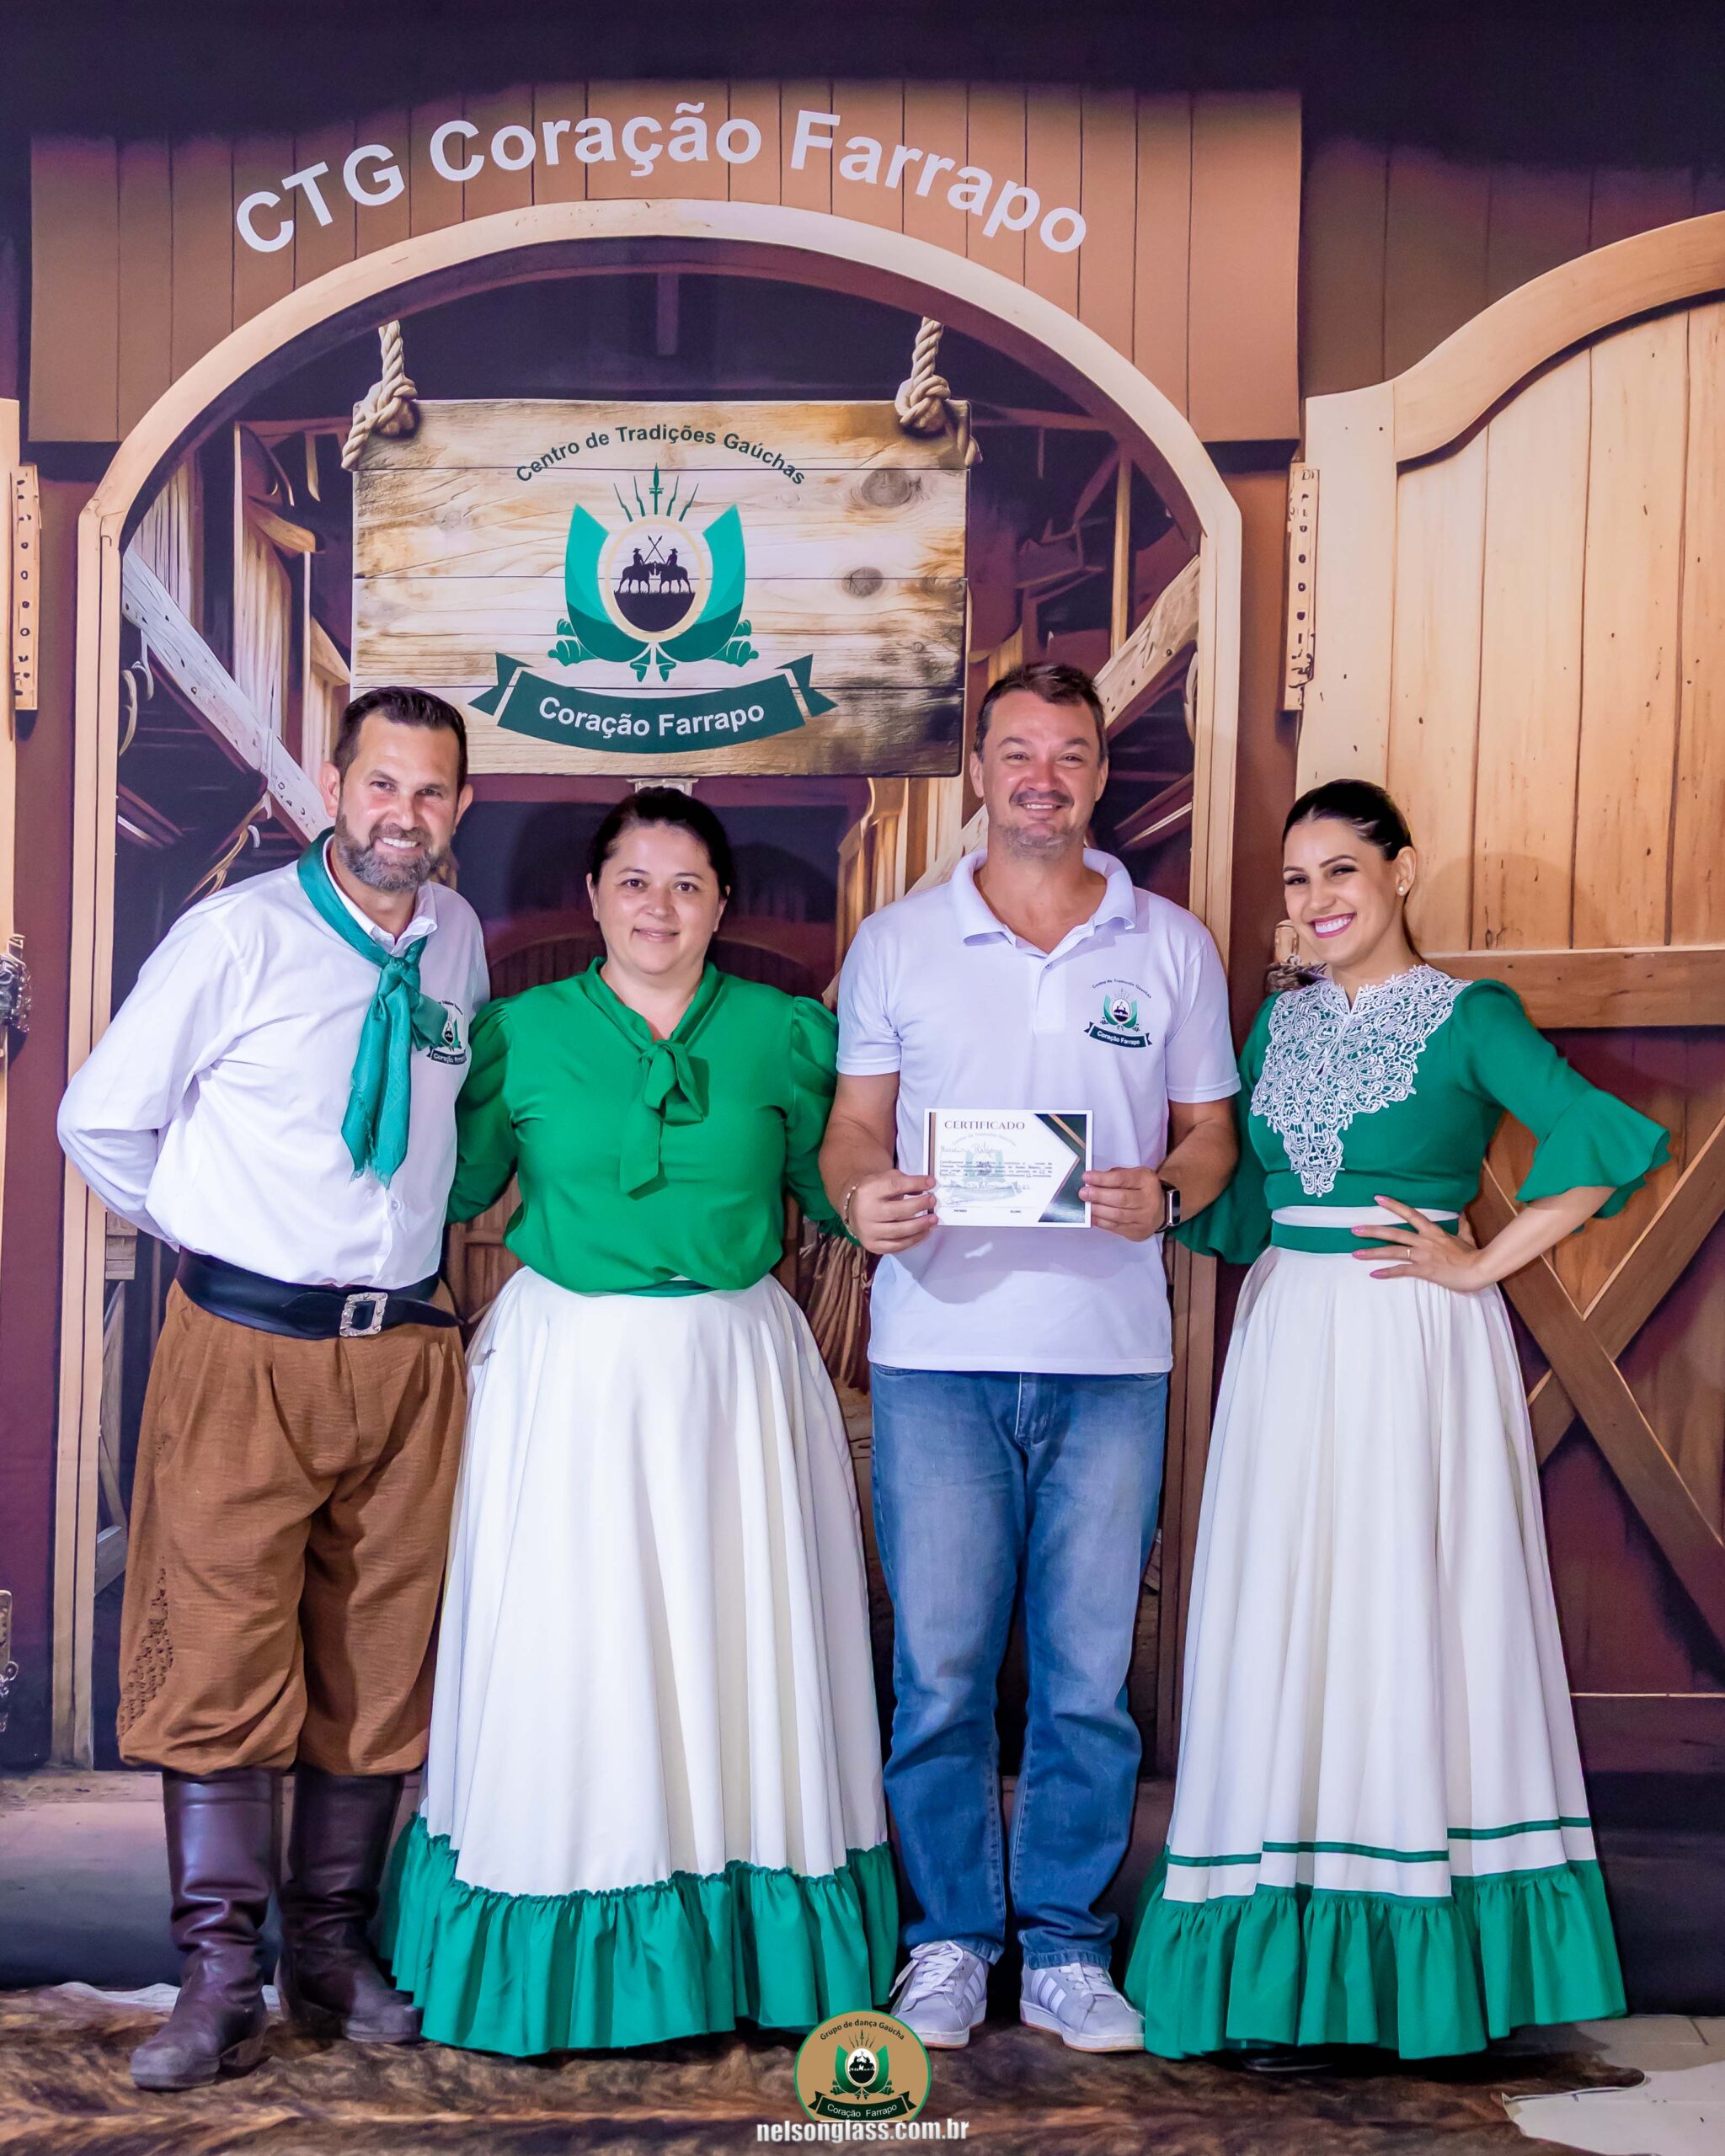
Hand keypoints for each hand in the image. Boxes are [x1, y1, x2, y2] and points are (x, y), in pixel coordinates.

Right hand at [848, 1169, 937, 1254]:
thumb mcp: (884, 1179)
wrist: (852, 1210)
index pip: (895, 1186)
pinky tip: (924, 1232)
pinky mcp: (873, 1245)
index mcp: (868, 1191)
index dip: (915, 1183)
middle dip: (919, 1205)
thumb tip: (926, 1187)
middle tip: (933, 1201)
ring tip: (933, 1220)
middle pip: (898, 1211)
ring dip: (920, 1226)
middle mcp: (866, 1212)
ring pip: (899, 1231)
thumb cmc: (874, 1193)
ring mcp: (869, 1231)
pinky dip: (914, 1240)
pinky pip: (897, 1246)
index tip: (931, 1182)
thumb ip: (903, 1181)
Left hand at [1081, 1166, 1167, 1241]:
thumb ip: (1116, 1176)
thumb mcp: (1135, 1175)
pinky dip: (1101, 1222)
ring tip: (1087, 1205)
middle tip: (1083, 1193)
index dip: (1102, 1179)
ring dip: (1098, 1210)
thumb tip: (1093, 1181)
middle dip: (1098, 1196)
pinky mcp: (1139, 1231)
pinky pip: (1116, 1227)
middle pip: (1120, 1198)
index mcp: (1147, 1180)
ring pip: (1117, 1215)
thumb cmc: (1143, 1190)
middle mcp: (1149, 1199)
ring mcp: (1145, 1218)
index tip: (1087, 1177)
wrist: (1162, 1209)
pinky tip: (1093, 1216)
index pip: (1121, 1179)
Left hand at [1353, 1195, 1487, 1289]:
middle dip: (1373, 1231)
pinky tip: (1374, 1274)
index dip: (1394, 1205)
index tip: (1378, 1198)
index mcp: (1433, 1231)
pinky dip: (1387, 1273)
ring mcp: (1422, 1255)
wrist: (1479, 1269)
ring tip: (1355, 1253)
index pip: (1410, 1214)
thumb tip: (1461, 1213)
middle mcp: (1424, 1240)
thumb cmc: (1473, 1254)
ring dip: (1373, 1252)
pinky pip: (1402, 1271)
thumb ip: (1461, 1225)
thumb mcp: (1467, 1237)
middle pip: (1394, 1232)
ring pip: (1393, 1251)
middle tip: (1354, 1229)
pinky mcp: (1424, 1270)